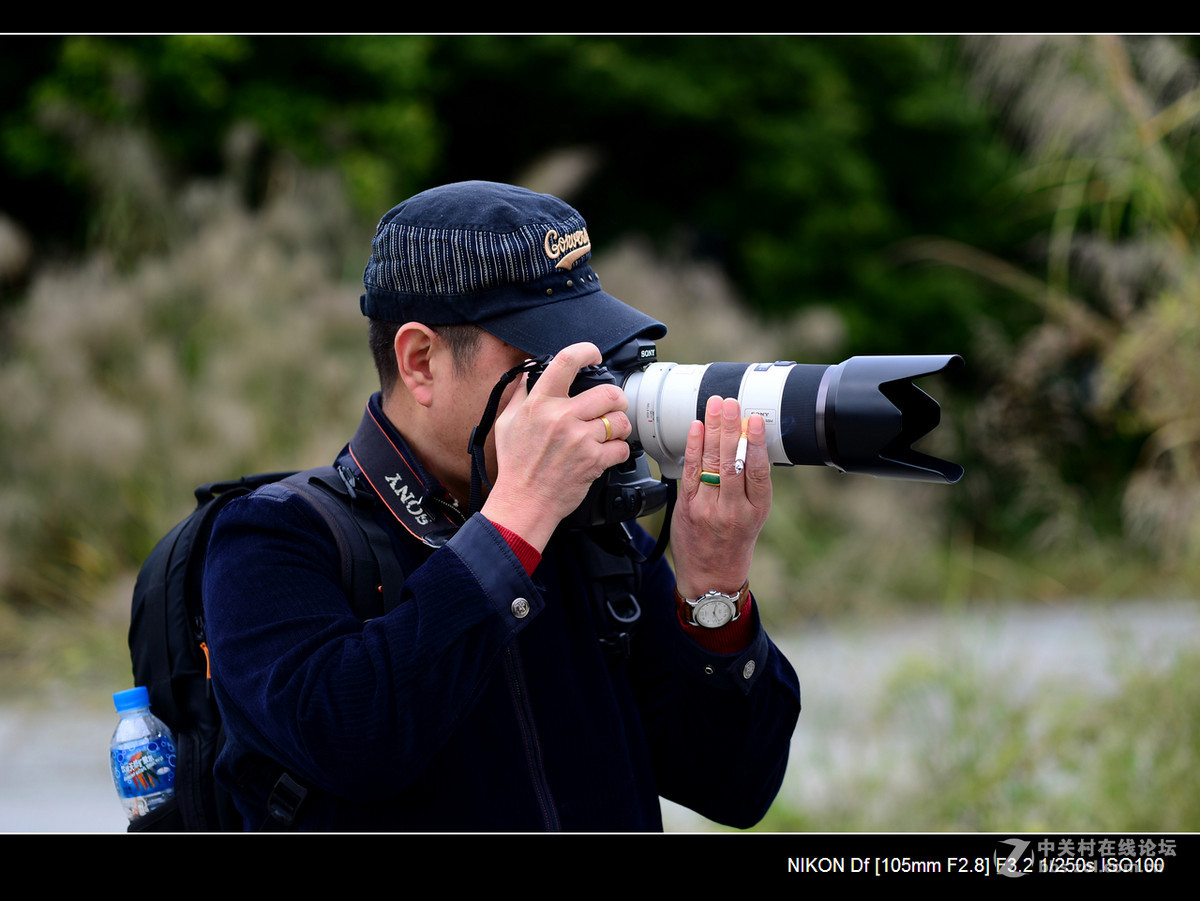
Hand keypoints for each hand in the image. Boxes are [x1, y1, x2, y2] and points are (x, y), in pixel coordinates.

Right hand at [481, 342, 631, 550]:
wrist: (524, 502)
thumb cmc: (515, 465)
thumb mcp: (507, 423)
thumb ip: (520, 395)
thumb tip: (528, 373)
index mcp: (540, 403)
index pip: (566, 362)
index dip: (586, 351)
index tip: (594, 354)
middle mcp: (561, 417)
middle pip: (608, 392)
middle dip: (615, 400)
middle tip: (610, 407)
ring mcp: (579, 439)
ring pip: (619, 420)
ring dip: (618, 427)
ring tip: (607, 434)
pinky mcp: (594, 461)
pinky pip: (622, 448)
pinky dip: (618, 451)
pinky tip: (605, 454)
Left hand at [671, 396, 772, 599]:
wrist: (711, 578)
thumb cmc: (734, 545)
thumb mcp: (753, 517)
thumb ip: (750, 485)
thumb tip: (748, 443)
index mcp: (756, 510)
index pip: (757, 470)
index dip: (755, 443)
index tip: (754, 420)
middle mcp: (733, 509)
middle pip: (732, 461)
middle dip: (730, 428)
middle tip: (730, 404)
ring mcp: (708, 508)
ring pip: (711, 463)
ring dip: (713, 431)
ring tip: (714, 407)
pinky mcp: (688, 508)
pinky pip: (691, 472)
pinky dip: (694, 447)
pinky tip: (696, 428)